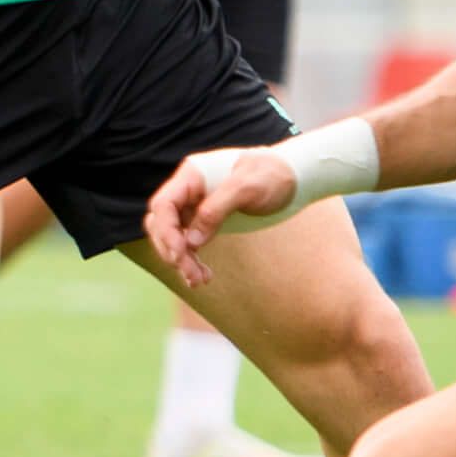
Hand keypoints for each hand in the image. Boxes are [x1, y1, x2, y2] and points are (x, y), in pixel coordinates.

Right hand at [141, 144, 297, 287]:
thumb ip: (216, 210)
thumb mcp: (247, 188)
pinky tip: (204, 277)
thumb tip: (191, 241)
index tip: (181, 254)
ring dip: (181, 261)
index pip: (164, 205)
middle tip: (190, 274)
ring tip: (199, 281)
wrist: (292, 177)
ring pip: (174, 238)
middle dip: (172, 250)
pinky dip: (192, 261)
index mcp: (192, 176)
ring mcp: (196, 207)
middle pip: (162, 224)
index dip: (167, 232)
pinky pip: (189, 244)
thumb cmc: (272, 175)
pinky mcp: (206, 222)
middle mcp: (188, 192)